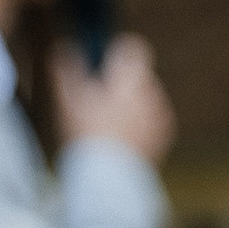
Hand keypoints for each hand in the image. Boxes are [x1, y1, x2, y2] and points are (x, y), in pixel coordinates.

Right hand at [56, 32, 173, 165]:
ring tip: (109, 126)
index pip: (133, 48)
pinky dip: (141, 122)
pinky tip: (122, 138)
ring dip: (131, 103)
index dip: (118, 52)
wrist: (108, 180)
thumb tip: (63, 47)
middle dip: (121, 83)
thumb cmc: (86, 138)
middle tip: (98, 104)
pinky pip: (153, 117)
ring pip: (145, 96)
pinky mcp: (165, 133)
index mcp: (129, 79)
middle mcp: (150, 92)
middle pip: (138, 75)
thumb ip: (67, 69)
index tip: (105, 65)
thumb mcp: (68, 101)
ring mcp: (160, 113)